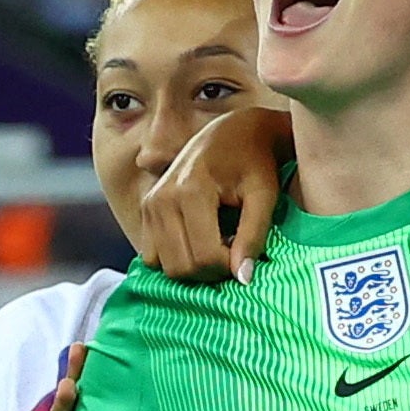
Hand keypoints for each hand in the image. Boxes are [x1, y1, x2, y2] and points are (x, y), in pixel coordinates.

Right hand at [139, 107, 289, 283]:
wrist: (232, 131)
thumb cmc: (254, 162)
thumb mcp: (264, 195)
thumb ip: (253, 236)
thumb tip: (243, 278)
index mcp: (191, 191)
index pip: (205, 256)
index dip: (229, 268)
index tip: (246, 257)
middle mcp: (162, 199)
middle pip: (181, 267)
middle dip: (210, 272)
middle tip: (233, 253)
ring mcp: (149, 204)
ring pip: (165, 266)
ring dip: (193, 268)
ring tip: (217, 246)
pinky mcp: (145, 209)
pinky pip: (152, 255)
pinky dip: (175, 258)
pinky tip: (198, 243)